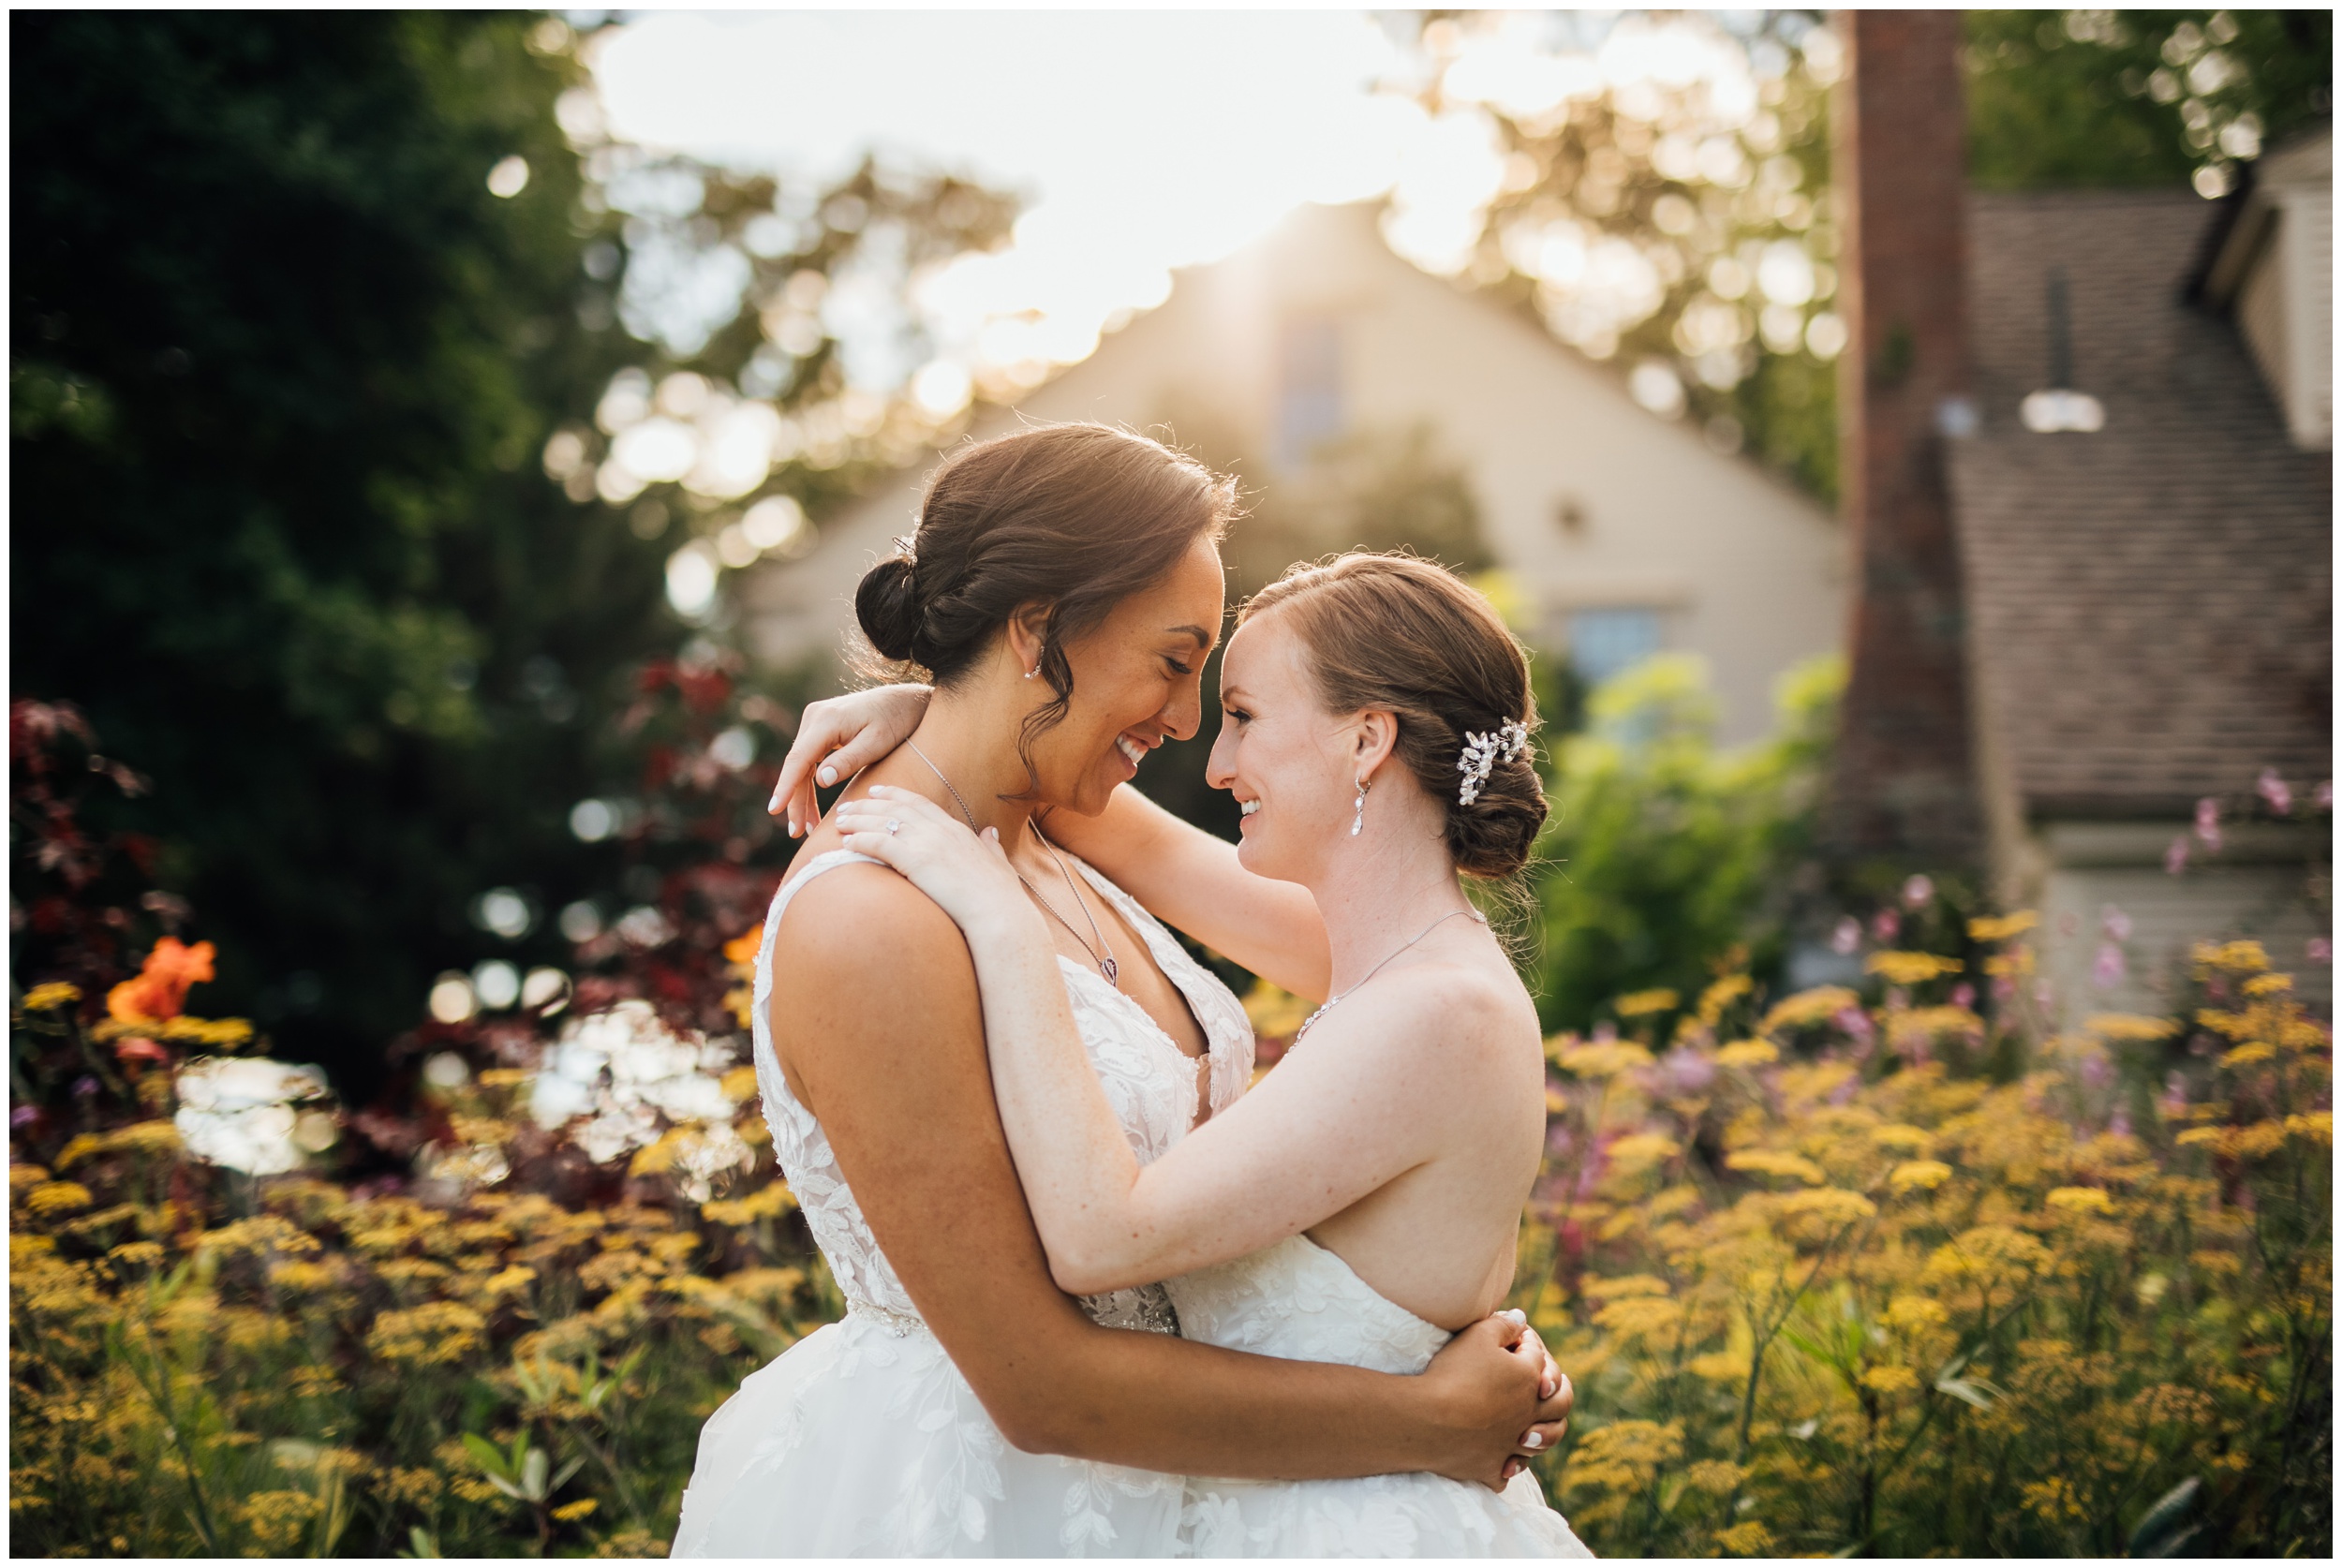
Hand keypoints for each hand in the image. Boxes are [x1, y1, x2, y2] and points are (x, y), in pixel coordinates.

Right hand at [768, 684, 932, 836]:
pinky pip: (809, 760)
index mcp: (826, 720)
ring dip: (801, 796)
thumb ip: (848, 761)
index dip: (785, 787)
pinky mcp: (820, 729)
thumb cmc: (895, 721)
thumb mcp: (877, 743)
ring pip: (801, 765)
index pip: (799, 758)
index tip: (775, 810)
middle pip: (796, 765)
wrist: (904, 700)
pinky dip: (809, 784)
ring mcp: (815, 722)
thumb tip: (819, 780)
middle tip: (796, 832)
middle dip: (794, 800)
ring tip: (806, 828)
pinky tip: (810, 807)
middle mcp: (814, 717)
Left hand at [832, 787, 1031, 936]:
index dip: (896, 796)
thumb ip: (991, 846)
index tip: (877, 791)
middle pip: (896, 808)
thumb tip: (990, 832)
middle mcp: (940, 830)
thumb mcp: (998, 863)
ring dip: (858, 820)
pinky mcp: (916, 860)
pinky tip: (847, 844)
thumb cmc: (1000, 896)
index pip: (920, 804)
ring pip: (884, 822)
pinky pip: (880, 844)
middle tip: (848, 804)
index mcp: (957, 830)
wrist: (999, 913)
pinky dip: (861, 841)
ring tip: (839, 822)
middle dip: (869, 804)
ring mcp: (928, 843)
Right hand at [1417, 1311, 1574, 1489]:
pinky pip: (1505, 1473)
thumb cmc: (1453, 1372)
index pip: (1539, 1358)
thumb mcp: (1478, 1334)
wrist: (1427, 1420)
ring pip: (1541, 1444)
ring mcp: (1512, 1445)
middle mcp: (1529, 1414)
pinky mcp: (1491, 1468)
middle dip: (1557, 1392)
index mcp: (1530, 1379)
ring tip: (1530, 1430)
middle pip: (1560, 1405)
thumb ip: (1504, 1324)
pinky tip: (1502, 1462)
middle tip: (1546, 1388)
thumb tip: (1521, 1318)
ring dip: (1541, 1436)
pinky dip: (1506, 1467)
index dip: (1528, 1345)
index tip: (1515, 1339)